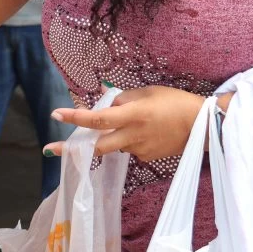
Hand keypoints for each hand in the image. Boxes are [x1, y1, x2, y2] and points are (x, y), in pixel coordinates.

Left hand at [44, 86, 207, 161]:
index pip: (98, 118)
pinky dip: (128, 138)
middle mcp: (133, 136)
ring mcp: (139, 150)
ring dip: (111, 134)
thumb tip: (103, 99)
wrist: (203, 126)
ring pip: (114, 144)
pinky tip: (147, 129)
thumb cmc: (175, 102)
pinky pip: (129, 147)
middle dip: (71, 148)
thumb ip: (122, 98)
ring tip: (139, 119)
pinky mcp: (147, 158)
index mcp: (133, 115)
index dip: (76, 117)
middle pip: (96, 146)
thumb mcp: (147, 93)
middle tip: (49, 149)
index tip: (56, 114)